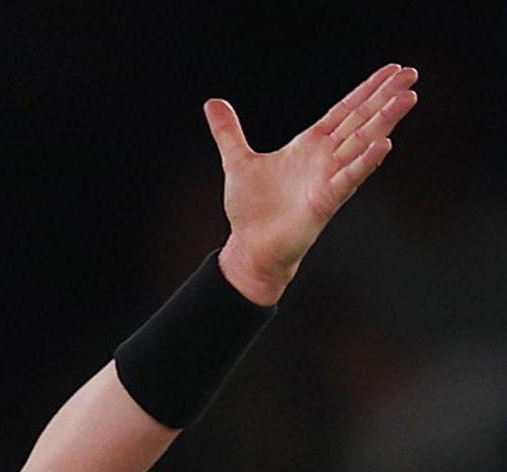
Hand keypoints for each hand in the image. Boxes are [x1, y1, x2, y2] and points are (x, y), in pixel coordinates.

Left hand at [204, 63, 418, 304]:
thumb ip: (228, 132)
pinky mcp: (325, 202)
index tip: (392, 70)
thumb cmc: (252, 209)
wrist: (251, 248)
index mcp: (309, 146)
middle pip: (361, 120)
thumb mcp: (238, 161)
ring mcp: (328, 179)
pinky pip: (348, 178)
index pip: (345, 111)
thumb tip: (213, 103)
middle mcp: (325, 159)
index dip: (367, 90)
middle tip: (411, 73)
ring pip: (362, 143)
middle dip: (385, 97)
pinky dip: (365, 161)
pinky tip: (384, 144)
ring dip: (385, 121)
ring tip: (407, 97)